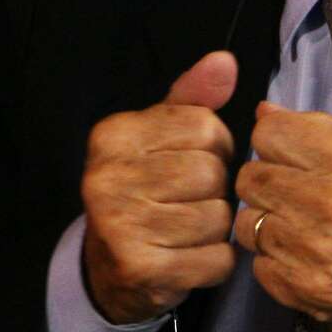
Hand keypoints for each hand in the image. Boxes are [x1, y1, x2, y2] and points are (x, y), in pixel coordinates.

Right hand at [80, 51, 238, 324]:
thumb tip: (225, 61)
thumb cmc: (144, 191)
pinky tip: (189, 258)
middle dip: (215, 190)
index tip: (190, 162)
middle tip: (188, 201)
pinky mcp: (140, 270)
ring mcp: (120, 226)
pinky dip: (215, 263)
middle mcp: (107, 177)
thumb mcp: (160, 137)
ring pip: (218, 218)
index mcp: (113, 136)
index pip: (204, 126)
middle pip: (212, 173)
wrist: (106, 269)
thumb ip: (193, 99)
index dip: (215, 147)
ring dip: (216, 229)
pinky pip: (216, 260)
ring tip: (187, 231)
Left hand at [233, 102, 331, 331]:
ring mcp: (311, 250)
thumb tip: (267, 113)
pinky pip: (258, 265)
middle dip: (269, 178)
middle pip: (250, 177)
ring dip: (270, 221)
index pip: (268, 134)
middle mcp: (327, 201)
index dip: (278, 140)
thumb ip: (327, 129)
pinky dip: (278, 260)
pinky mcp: (303, 290)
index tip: (292, 152)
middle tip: (296, 189)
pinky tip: (308, 256)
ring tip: (303, 225)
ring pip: (248, 222)